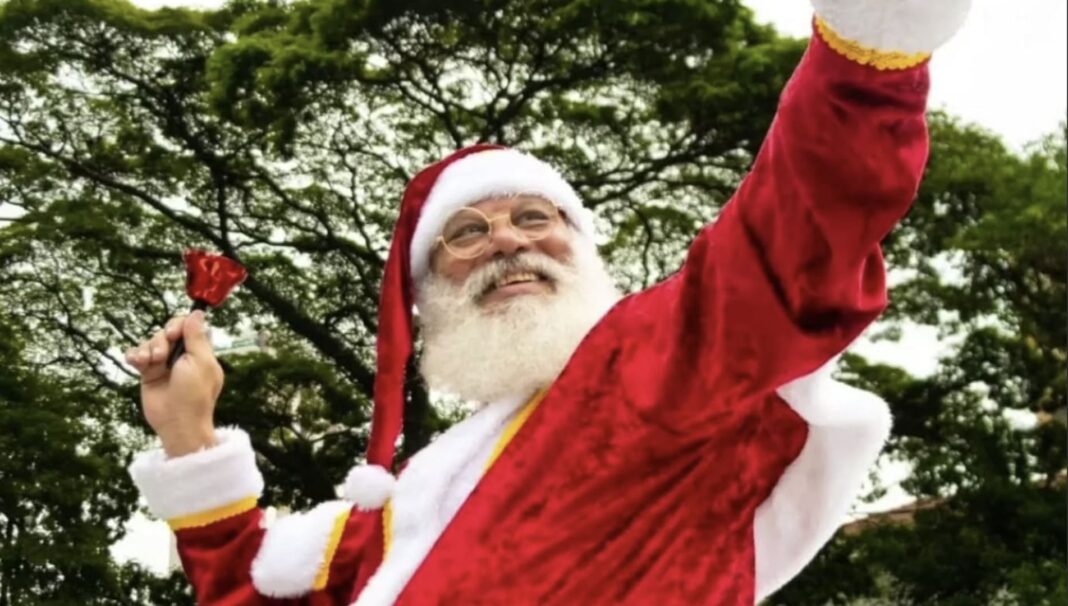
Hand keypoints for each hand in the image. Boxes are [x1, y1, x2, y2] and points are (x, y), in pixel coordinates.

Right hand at [125, 311, 220, 456]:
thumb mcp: (200, 362)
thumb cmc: (194, 395)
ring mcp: (164, 364)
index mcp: (199, 351)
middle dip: (161, 340)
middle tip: (161, 354)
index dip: (178, 326)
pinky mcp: (149, 373)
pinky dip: (135, 355)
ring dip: (147, 349)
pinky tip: (135, 361)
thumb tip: (198, 313)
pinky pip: (138, 355)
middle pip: (166, 332)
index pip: (187, 326)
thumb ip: (196, 337)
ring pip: (151, 343)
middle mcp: (182, 356)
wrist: (177, 423)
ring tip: (149, 362)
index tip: (174, 334)